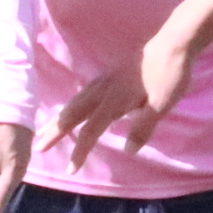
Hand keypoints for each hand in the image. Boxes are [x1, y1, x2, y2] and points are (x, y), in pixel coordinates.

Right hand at [49, 26, 199, 168]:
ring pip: (76, 101)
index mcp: (114, 100)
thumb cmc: (170, 75)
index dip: (80, 151)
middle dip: (54, 131)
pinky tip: (74, 107)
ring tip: (46, 129)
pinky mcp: (111, 75)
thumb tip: (128, 150)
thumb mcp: (161, 104)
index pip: (90, 130)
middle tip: (38, 146)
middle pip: (73, 113)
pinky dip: (72, 105)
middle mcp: (104, 90)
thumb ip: (143, 127)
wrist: (174, 43)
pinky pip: (84, 93)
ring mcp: (106, 80)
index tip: (71, 169)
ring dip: (60, 117)